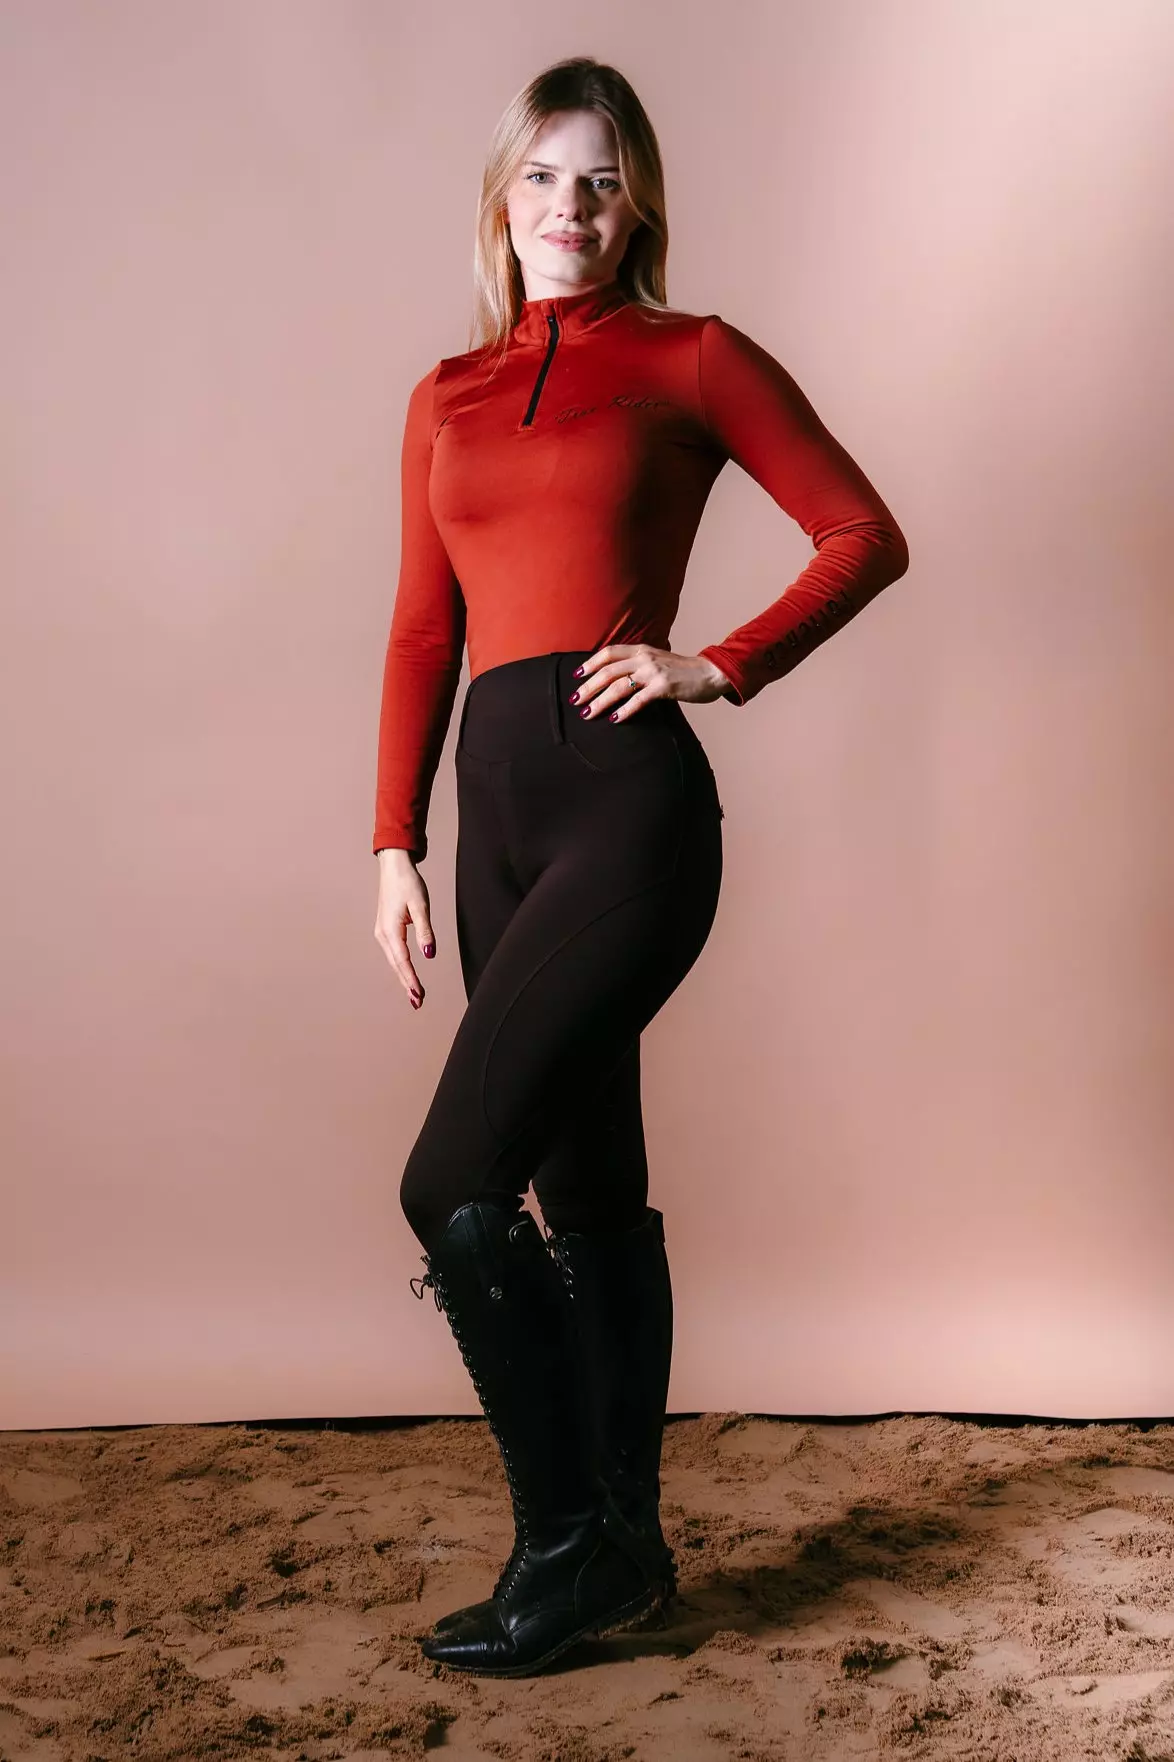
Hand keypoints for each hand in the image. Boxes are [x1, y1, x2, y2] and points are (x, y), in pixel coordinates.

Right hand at [374, 849, 435, 1010]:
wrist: (393, 867)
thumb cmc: (407, 883)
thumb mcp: (421, 906)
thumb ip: (425, 931)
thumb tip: (429, 954)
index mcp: (391, 930)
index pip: (403, 961)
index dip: (412, 980)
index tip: (420, 995)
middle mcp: (383, 934)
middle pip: (396, 965)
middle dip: (407, 984)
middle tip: (418, 1003)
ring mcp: (382, 932)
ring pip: (394, 961)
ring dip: (404, 978)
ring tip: (415, 994)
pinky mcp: (385, 930)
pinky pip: (393, 953)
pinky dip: (401, 966)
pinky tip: (407, 974)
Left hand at [567, 644, 730, 721]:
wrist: (710, 673)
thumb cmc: (682, 671)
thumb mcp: (657, 660)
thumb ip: (638, 664)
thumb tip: (615, 677)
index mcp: (641, 649)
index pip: (608, 653)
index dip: (590, 664)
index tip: (577, 676)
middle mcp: (644, 658)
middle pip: (608, 671)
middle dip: (589, 687)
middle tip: (575, 700)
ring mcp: (654, 672)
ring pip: (619, 686)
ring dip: (600, 701)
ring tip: (588, 713)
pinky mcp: (664, 687)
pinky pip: (638, 700)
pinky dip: (624, 710)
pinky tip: (615, 719)